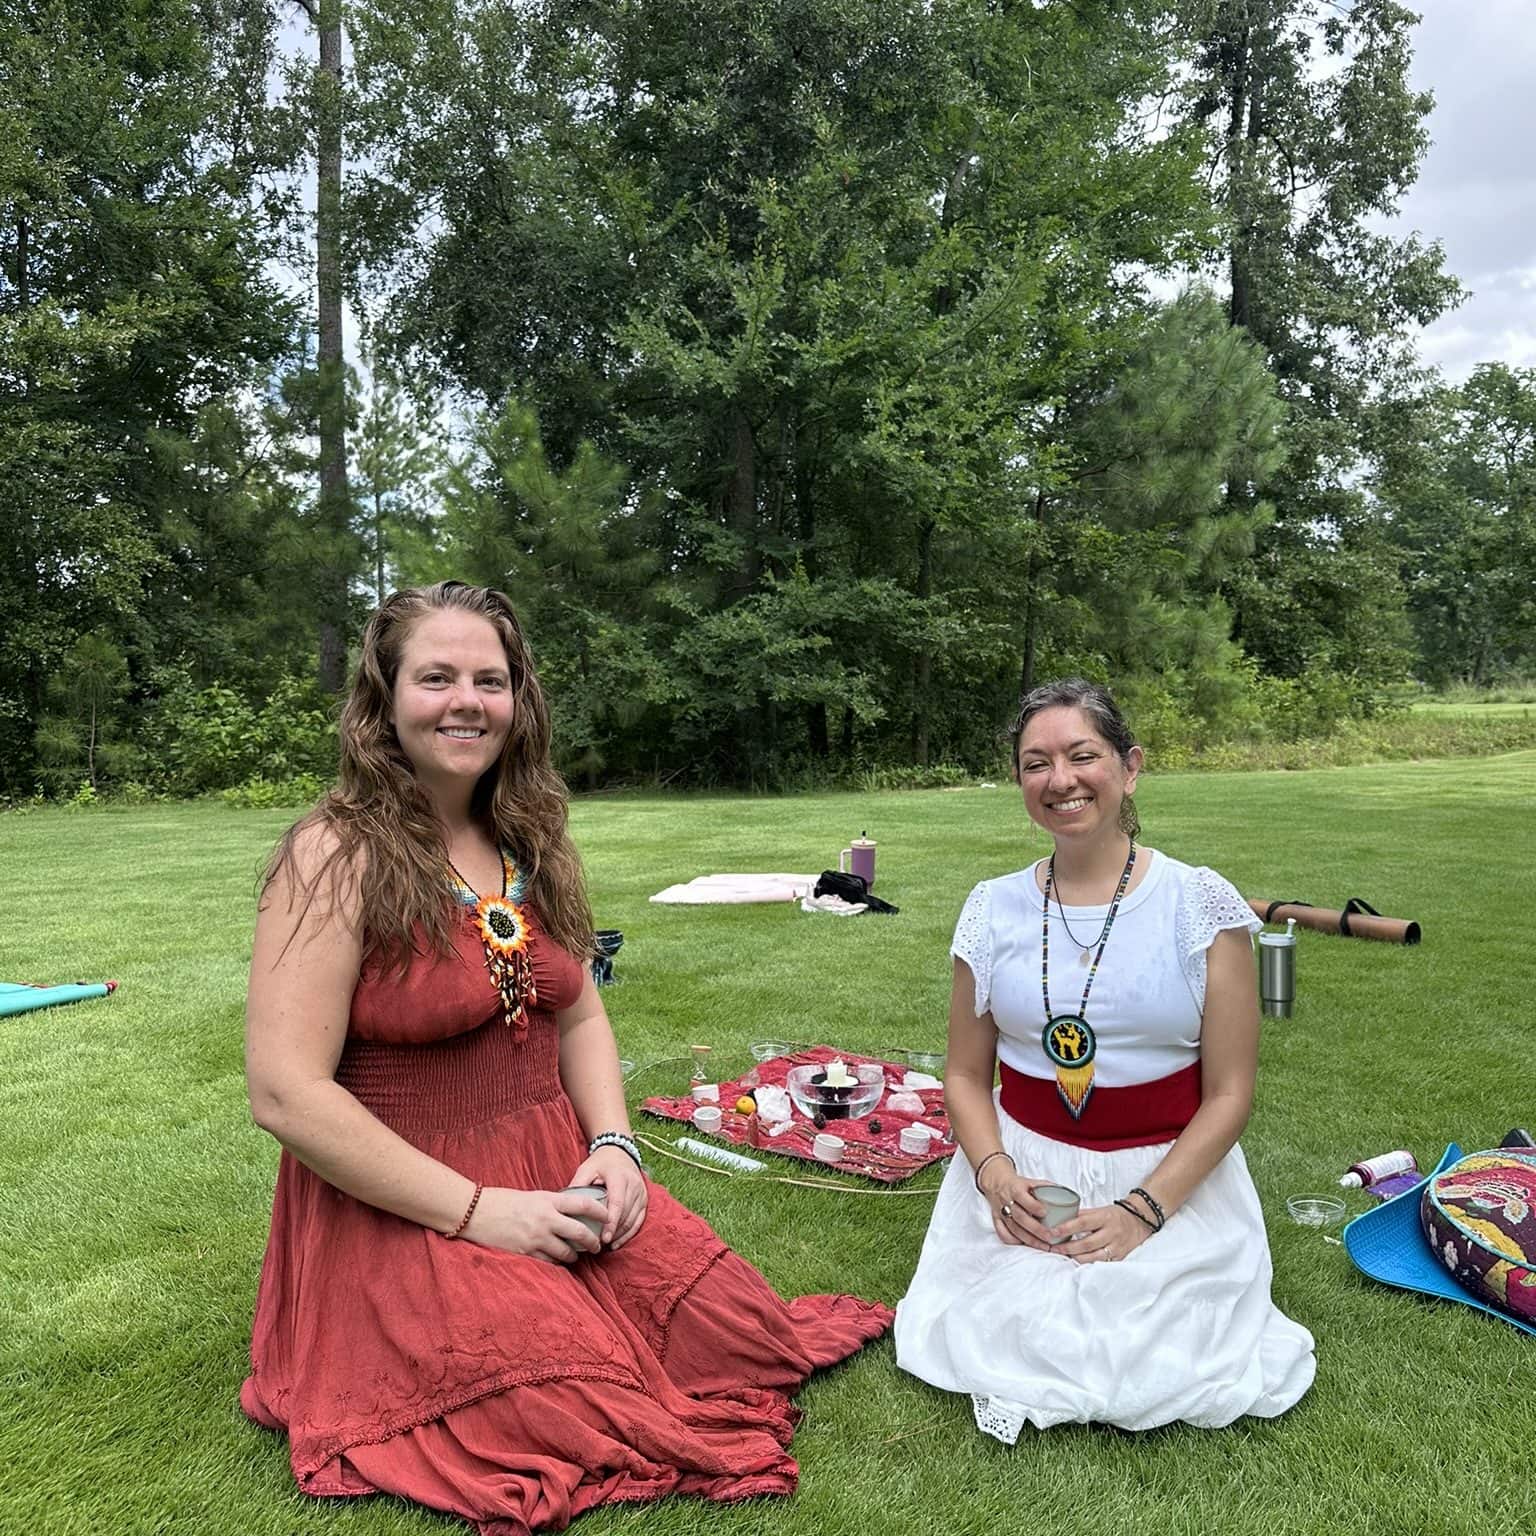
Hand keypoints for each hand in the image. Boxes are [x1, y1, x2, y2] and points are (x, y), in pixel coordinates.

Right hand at [461, 1186, 604, 1263]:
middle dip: (593, 1241)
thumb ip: (552, 1204)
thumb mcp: (532, 1196)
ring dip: (574, 1256)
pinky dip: (556, 1264)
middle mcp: (546, 1219)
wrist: (475, 1212)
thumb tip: (570, 1213)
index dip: (601, 1211)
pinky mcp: (526, 1253)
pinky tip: (557, 1262)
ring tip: (576, 1256)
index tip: (609, 1215)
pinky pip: (549, 1263)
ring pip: (566, 1252)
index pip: (583, 1204)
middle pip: (580, 1232)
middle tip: (598, 1246)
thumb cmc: (503, 1201)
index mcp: (548, 1200)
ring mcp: (536, 1238)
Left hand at [565, 1144, 647, 1250]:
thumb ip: (577, 1185)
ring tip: (605, 1245)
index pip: (618, 1203)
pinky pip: (639, 1220)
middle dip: (613, 1232)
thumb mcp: (586, 1168)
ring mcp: (641, 1192)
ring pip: (633, 1219)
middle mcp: (634, 1184)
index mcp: (620, 1177)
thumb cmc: (600, 1162)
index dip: (611, 1223)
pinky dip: (629, 1233)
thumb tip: (565, 1206)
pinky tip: (617, 1242)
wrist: (619, 1152)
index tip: (603, 1238)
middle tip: (598, 1246)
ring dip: (620, 1235)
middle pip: (626, 1214)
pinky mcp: (644, 1199)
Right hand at [977, 1162, 1057, 1250]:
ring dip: (1029, 1240)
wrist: (996, 1182)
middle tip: (1051, 1236)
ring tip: (1045, 1246)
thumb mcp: (1031, 1181)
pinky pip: (1003, 1234)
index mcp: (1015, 1188)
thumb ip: (1047, 1187)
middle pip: (1020, 1218)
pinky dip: (1014, 1241)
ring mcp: (1001, 1213)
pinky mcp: (997, 1221)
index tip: (1046, 1213)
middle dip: (1036, 1229)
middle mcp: (1007, 1201)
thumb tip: (1068, 1195)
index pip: (1023, 1198)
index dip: (1034, 1206)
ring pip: (1014, 1229)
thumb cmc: (1018, 1184)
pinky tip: (1027, 1245)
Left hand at [1052, 1202, 1153, 1264]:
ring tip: (1063, 1254)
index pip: (1082, 1223)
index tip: (1052, 1231)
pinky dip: (1088, 1263)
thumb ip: (1083, 1215)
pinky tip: (1077, 1261)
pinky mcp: (1119, 1258)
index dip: (1066, 1228)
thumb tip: (1061, 1218)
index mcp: (1105, 1217)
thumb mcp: (1100, 1210)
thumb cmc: (1115, 1215)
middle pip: (1086, 1243)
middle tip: (1054, 1247)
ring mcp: (1116, 1247)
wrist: (1140, 1221)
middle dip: (1068, 1247)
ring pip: (1093, 1257)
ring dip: (1075, 1257)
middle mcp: (1111, 1233)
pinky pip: (1101, 1263)